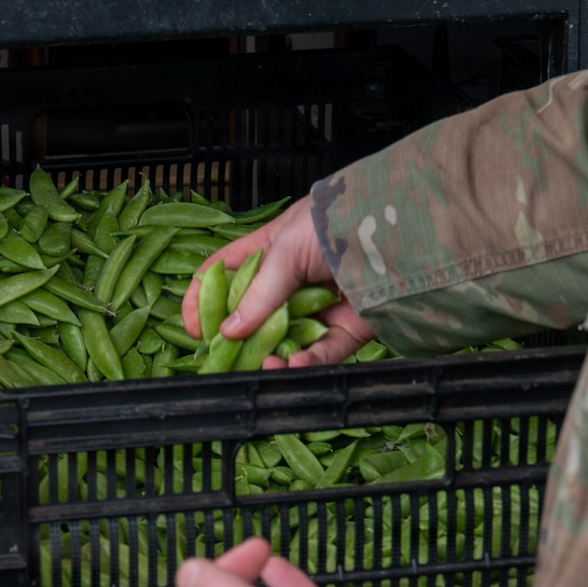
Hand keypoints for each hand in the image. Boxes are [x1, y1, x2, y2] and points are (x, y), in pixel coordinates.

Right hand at [182, 197, 377, 369]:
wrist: (393, 229)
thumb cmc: (335, 222)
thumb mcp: (285, 251)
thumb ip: (258, 293)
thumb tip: (228, 331)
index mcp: (269, 251)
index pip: (224, 274)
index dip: (203, 299)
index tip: (194, 327)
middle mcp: (291, 282)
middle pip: (252, 316)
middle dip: (235, 340)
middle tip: (223, 358)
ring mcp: (317, 307)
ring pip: (285, 342)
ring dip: (270, 356)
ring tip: (264, 363)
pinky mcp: (346, 330)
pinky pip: (321, 354)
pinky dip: (305, 363)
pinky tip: (292, 364)